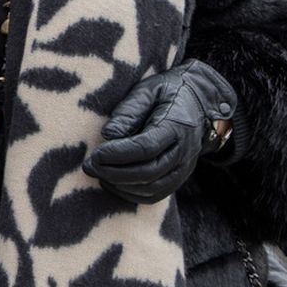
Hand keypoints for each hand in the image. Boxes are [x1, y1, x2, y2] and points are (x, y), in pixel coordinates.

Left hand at [82, 59, 235, 204]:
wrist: (198, 102)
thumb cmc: (165, 93)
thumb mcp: (146, 91)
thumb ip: (128, 112)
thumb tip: (107, 136)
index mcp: (177, 125)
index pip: (146, 147)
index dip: (118, 154)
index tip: (94, 155)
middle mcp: (184, 151)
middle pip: (149, 172)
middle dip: (114, 172)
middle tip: (89, 166)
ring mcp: (184, 168)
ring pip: (152, 188)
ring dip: (120, 185)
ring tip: (97, 173)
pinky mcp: (178, 178)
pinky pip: (155, 195)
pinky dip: (131, 194)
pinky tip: (111, 183)